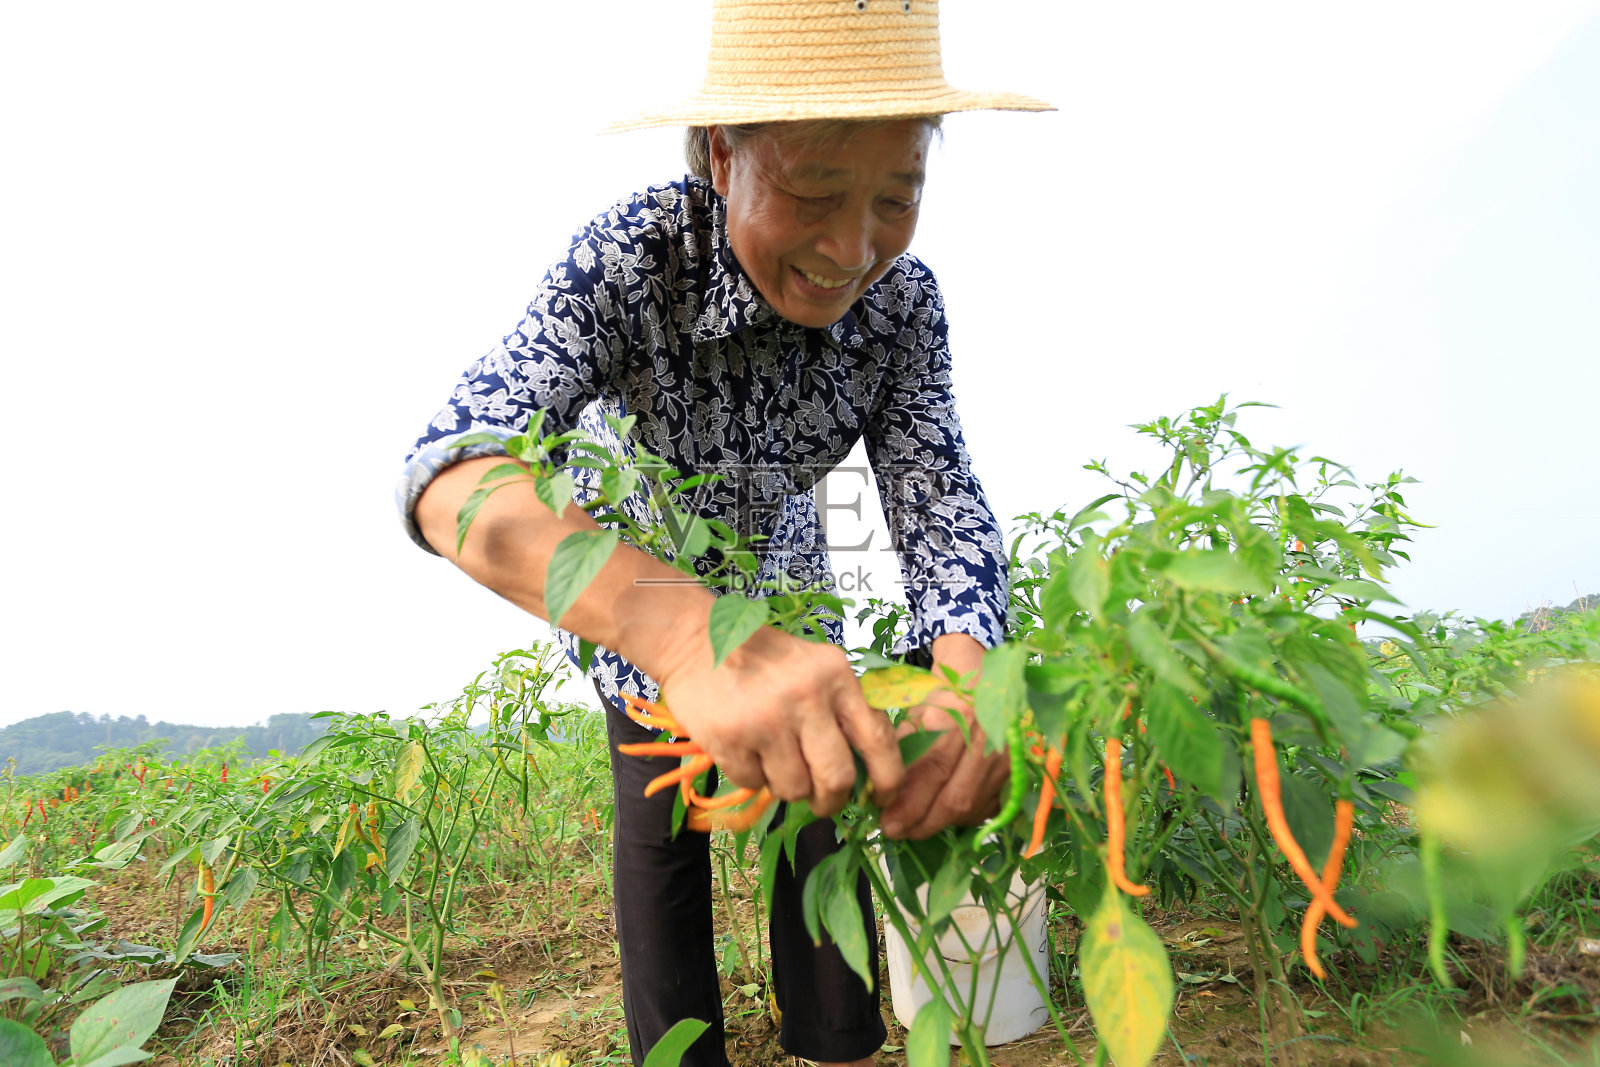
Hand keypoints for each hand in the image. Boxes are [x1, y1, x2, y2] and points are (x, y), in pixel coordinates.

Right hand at [654, 625, 902, 817]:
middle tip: (822, 801)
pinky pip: (754, 784)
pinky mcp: (729, 739)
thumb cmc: (763, 660)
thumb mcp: (815, 669)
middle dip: (831, 800)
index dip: (887, 779)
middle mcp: (806, 696)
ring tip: (774, 760)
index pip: (877, 738)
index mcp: (836, 676)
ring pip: (794, 789)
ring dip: (787, 787)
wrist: (694, 641)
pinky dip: (752, 777)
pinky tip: (744, 749)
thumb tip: (869, 772)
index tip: (880, 799)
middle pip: (837, 777)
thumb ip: (843, 709)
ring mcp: (766, 720)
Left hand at [878, 634, 1009, 839]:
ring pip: (972, 807)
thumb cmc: (943, 693)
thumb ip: (901, 749)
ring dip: (940, 824)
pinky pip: (987, 807)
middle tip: (896, 832)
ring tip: (914, 827)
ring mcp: (1007, 756)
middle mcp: (988, 738)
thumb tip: (880, 791)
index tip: (886, 821)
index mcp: (959, 717)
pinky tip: (941, 817)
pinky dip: (962, 817)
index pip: (932, 772)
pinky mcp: (1016, 770)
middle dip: (922, 823)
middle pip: (955, 798)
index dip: (908, 803)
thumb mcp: (916, 710)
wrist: (984, 677)